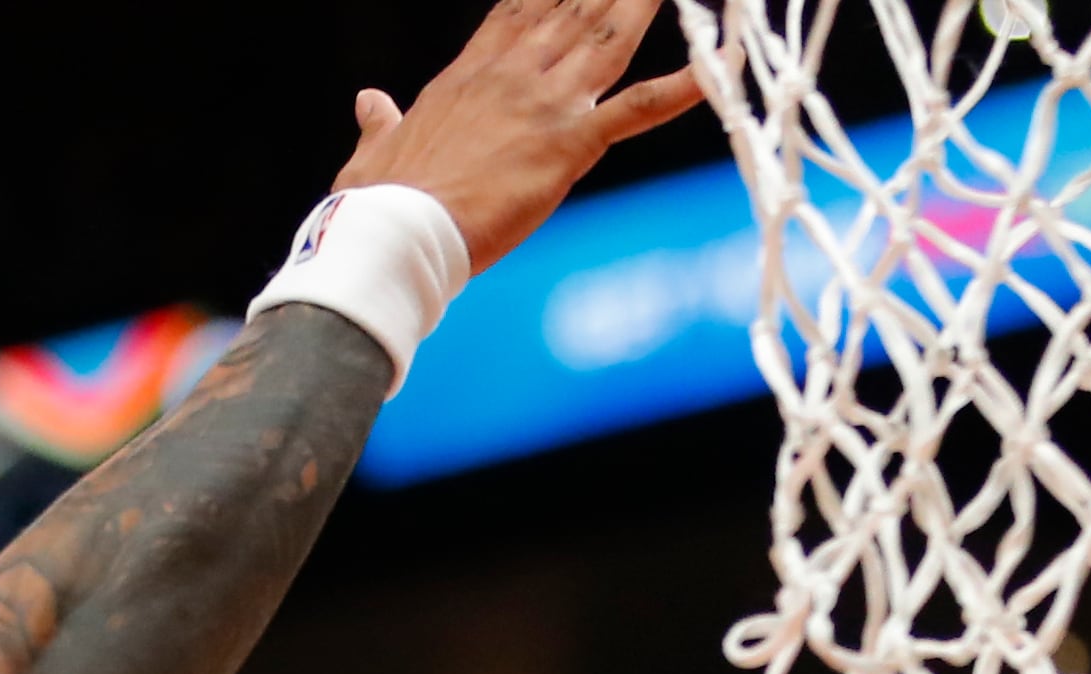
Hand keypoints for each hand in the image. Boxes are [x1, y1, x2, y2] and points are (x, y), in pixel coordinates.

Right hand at [337, 0, 706, 274]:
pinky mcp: (569, 146)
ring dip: (642, 3)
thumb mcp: (376, 151)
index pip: (518, 12)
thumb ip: (383, 121)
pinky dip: (683, 88)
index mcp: (467, 76)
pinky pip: (637, 110)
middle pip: (572, 7)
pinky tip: (720, 66)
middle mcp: (511, 76)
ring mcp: (543, 105)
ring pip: (608, 37)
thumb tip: (370, 102)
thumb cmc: (377, 202)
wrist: (394, 233)